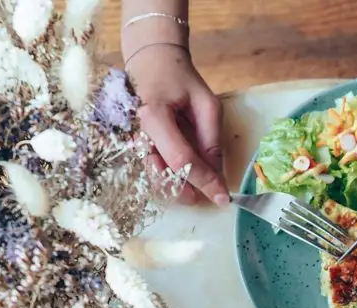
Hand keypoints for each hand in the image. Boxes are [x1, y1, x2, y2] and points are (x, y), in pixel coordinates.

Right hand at [127, 44, 227, 205]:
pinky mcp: (135, 146)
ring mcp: (133, 140)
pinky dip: (170, 179)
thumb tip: (217, 175)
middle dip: (189, 190)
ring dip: (178, 188)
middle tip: (211, 195)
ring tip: (200, 190)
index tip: (223, 197)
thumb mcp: (206, 103)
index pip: (181, 159)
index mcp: (154, 116)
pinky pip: (153, 169)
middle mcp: (137, 132)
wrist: (150, 61)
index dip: (204, 180)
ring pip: (155, 177)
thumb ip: (212, 140)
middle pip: (163, 175)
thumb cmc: (179, 77)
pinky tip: (186, 180)